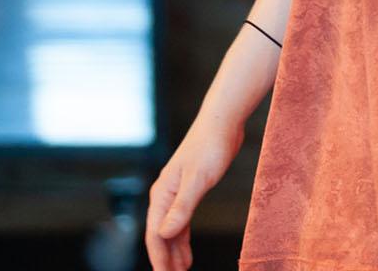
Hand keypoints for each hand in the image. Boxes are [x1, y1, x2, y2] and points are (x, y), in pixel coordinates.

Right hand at [146, 114, 243, 270]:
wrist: (222, 122)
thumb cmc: (211, 146)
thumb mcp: (199, 179)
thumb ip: (182, 206)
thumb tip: (164, 234)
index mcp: (162, 194)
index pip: (155, 234)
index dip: (159, 257)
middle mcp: (165, 195)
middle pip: (160, 235)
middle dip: (165, 259)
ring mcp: (176, 192)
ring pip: (171, 230)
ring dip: (174, 251)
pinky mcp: (189, 189)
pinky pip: (181, 220)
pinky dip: (182, 237)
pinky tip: (186, 251)